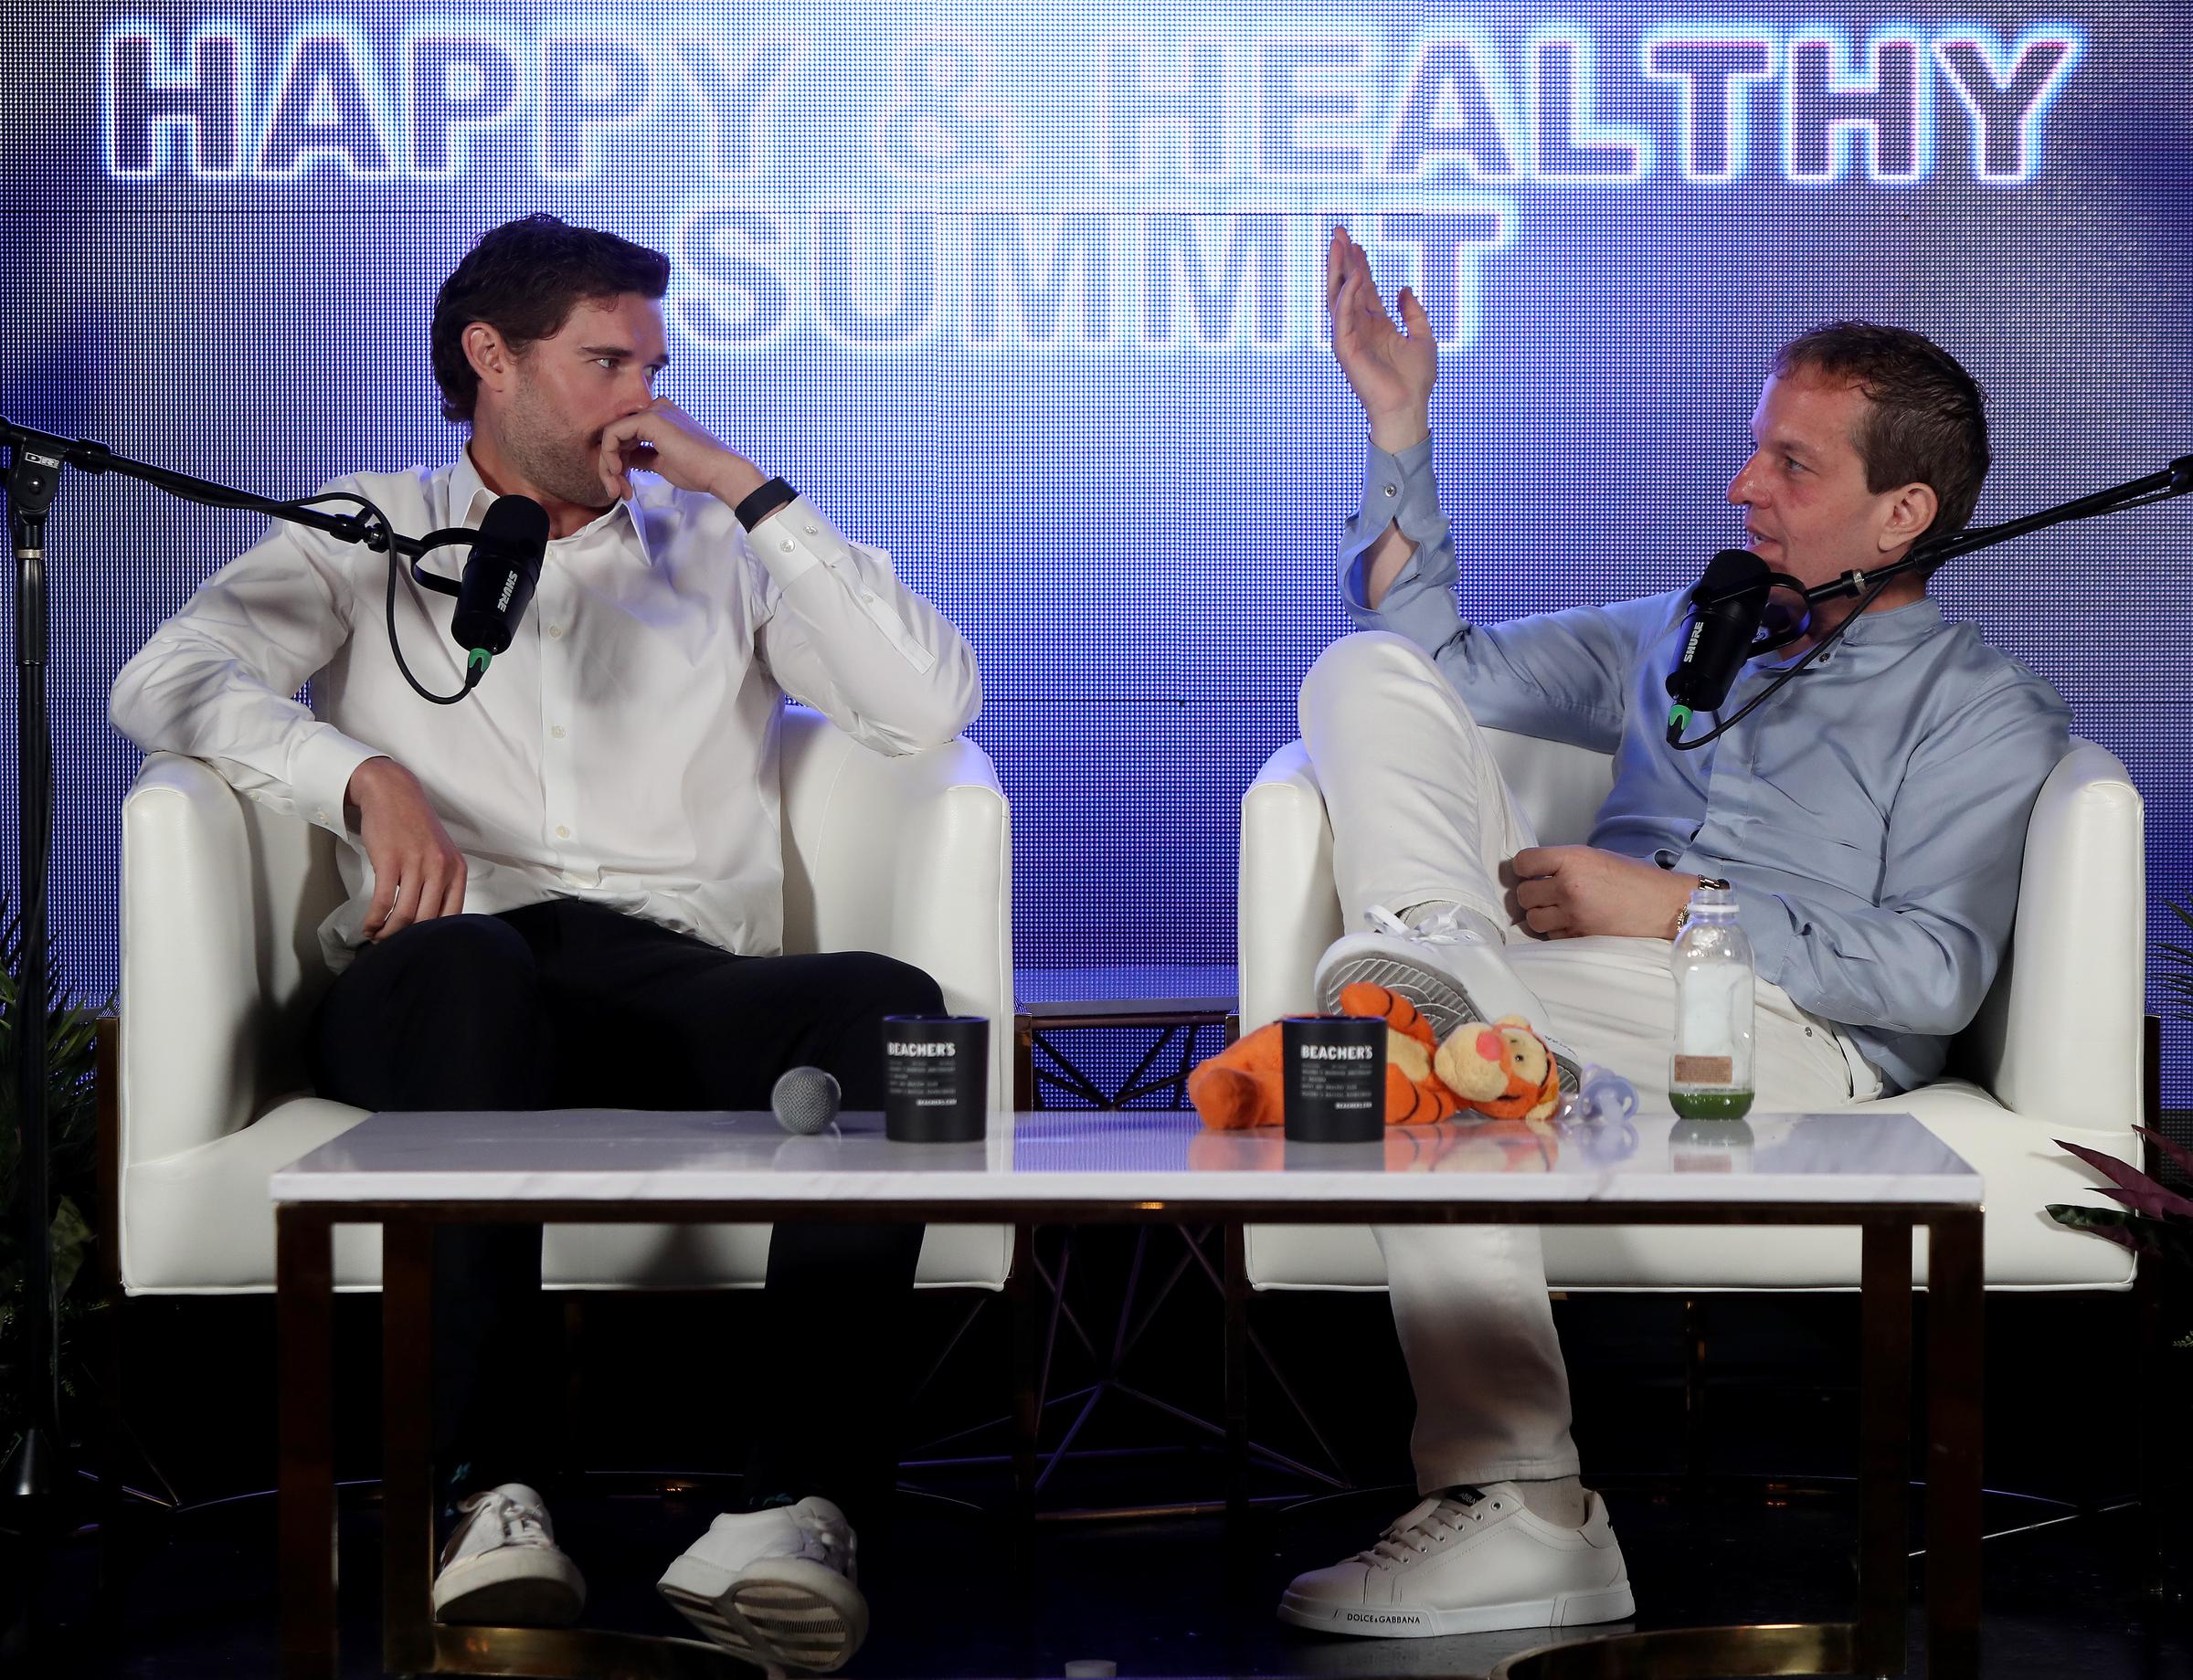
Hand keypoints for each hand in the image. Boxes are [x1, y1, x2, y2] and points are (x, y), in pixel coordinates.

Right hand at [345, 757, 466, 941]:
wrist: (392, 792)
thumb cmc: (414, 826)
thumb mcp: (440, 853)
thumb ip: (441, 882)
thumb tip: (430, 919)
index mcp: (457, 870)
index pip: (452, 916)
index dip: (433, 937)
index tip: (418, 945)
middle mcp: (441, 868)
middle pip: (427, 921)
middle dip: (408, 939)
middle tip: (393, 945)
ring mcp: (416, 864)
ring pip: (404, 915)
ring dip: (388, 933)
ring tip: (377, 937)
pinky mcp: (390, 861)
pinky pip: (383, 902)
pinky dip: (374, 920)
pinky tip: (368, 927)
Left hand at [595, 398, 765, 506]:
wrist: (718, 472)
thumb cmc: (698, 471)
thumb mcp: (662, 463)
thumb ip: (643, 456)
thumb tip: (624, 461)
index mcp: (662, 416)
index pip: (627, 436)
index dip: (619, 463)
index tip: (624, 487)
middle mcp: (656, 409)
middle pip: (617, 436)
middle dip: (611, 467)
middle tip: (618, 491)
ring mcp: (653, 412)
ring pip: (611, 436)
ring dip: (608, 466)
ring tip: (618, 488)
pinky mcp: (649, 419)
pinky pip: (612, 434)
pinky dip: (609, 456)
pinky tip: (619, 473)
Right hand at [1325, 226, 1434, 452]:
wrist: (1409, 407)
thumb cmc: (1417, 380)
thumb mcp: (1424, 337)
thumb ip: (1414, 313)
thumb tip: (1405, 290)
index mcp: (1377, 325)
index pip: (1364, 288)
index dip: (1360, 264)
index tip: (1357, 242)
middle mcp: (1360, 328)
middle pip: (1347, 286)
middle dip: (1342, 259)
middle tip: (1338, 231)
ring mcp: (1350, 337)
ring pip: (1339, 296)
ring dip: (1338, 269)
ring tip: (1337, 243)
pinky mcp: (1345, 349)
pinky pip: (1342, 317)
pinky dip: (1347, 296)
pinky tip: (1353, 276)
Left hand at [1509, 847, 1698, 939]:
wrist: (1662, 904)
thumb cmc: (1633, 877)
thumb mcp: (1596, 857)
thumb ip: (1565, 862)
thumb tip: (1536, 870)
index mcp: (1572, 860)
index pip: (1523, 862)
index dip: (1523, 867)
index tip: (1530, 871)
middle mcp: (1568, 886)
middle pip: (1523, 894)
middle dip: (1531, 893)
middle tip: (1545, 892)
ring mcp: (1573, 914)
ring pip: (1532, 919)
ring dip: (1539, 914)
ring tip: (1555, 909)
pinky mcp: (1579, 936)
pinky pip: (1550, 935)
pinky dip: (1555, 930)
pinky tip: (1570, 921)